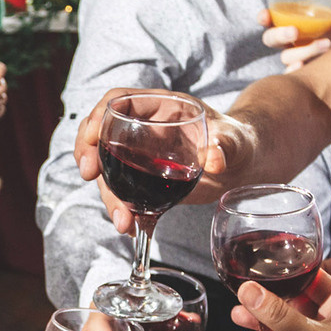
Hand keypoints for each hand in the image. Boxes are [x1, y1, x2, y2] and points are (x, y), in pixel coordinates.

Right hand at [72, 87, 250, 236]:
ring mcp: (140, 156)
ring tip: (124, 222)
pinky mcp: (144, 181)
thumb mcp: (234, 140)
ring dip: (109, 196)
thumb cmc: (237, 141)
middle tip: (89, 176)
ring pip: (110, 171)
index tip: (91, 136)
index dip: (99, 114)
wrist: (241, 167)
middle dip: (90, 155)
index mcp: (161, 107)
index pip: (119, 100)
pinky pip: (124, 193)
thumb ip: (225, 146)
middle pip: (104, 136)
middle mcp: (143, 130)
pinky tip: (131, 229)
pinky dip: (124, 211)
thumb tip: (216, 159)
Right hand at [227, 271, 330, 330]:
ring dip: (264, 322)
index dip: (292, 274)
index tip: (266, 268)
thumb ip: (278, 314)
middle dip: (270, 300)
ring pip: (286, 329)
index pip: (315, 281)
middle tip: (245, 294)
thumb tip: (250, 291)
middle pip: (296, 305)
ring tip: (238, 314)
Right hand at [258, 4, 330, 71]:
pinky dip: (295, 72)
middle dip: (279, 34)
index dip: (264, 18)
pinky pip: (292, 76)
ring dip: (302, 51)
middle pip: (271, 39)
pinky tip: (305, 68)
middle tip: (295, 32)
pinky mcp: (302, 76)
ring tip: (326, 45)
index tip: (265, 16)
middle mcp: (289, 43)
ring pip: (286, 57)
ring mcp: (295, 59)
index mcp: (292, 25)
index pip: (271, 21)